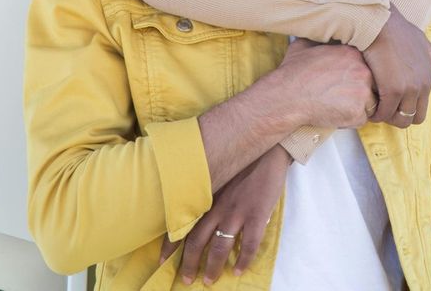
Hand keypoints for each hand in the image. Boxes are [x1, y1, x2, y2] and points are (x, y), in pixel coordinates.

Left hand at [160, 146, 291, 283]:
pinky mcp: (257, 215)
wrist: (268, 152)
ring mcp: (237, 212)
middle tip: (186, 280)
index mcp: (207, 198)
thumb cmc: (243, 162)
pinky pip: (249, 243)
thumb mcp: (218, 175)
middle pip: (198, 241)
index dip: (171, 244)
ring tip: (209, 280)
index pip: (183, 224)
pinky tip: (240, 270)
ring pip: (220, 246)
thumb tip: (197, 210)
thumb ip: (208, 194)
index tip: (162, 260)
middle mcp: (218, 207)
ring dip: (213, 266)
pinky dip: (244, 260)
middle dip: (190, 263)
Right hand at [278, 38, 375, 128]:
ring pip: (369, 102)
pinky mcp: (357, 111)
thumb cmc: (293, 73)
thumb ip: (319, 38)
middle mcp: (362, 71)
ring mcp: (361, 92)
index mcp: (353, 53)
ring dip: (356, 106)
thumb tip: (319, 33)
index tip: (341, 81)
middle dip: (357, 91)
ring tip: (335, 104)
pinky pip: (361, 119)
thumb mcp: (304, 45)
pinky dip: (349, 120)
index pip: (365, 66)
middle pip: (370, 84)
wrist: (286, 96)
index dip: (353, 76)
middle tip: (338, 94)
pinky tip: (334, 113)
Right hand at [361, 4, 430, 127]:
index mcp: (429, 76)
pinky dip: (376, 114)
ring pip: (400, 119)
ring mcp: (409, 89)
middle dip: (399, 118)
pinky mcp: (393, 90)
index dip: (406, 108)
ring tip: (376, 111)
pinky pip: (384, 112)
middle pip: (415, 118)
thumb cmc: (398, 30)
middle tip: (384, 110)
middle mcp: (422, 85)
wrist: (382, 24)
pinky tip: (370, 109)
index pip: (422, 107)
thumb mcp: (422, 41)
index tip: (393, 104)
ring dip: (387, 118)